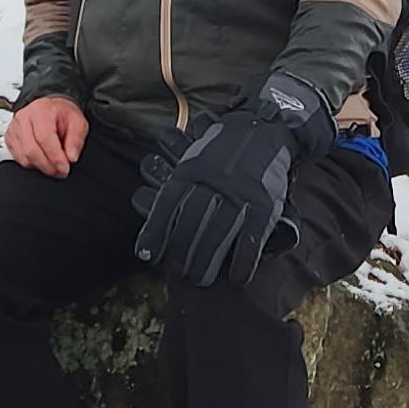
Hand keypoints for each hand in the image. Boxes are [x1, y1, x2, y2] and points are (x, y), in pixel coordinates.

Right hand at [6, 96, 87, 175]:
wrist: (52, 110)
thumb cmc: (63, 115)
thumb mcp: (78, 123)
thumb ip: (76, 140)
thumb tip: (71, 158)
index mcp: (41, 110)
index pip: (44, 138)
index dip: (55, 157)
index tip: (65, 168)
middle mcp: (23, 118)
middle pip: (31, 150)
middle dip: (48, 166)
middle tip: (60, 172)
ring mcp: (14, 129)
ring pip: (24, 157)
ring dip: (40, 167)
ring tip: (54, 167)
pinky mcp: (10, 139)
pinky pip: (19, 159)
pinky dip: (32, 165)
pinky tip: (43, 161)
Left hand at [133, 73, 329, 288]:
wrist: (267, 128)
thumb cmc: (223, 148)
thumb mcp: (195, 153)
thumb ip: (176, 176)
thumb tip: (141, 199)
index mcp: (193, 168)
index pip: (168, 204)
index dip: (156, 231)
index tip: (147, 256)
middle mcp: (214, 181)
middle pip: (193, 223)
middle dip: (182, 252)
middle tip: (178, 272)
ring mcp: (241, 193)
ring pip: (220, 233)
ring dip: (208, 261)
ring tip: (200, 280)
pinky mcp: (264, 204)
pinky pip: (252, 237)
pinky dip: (244, 260)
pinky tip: (237, 276)